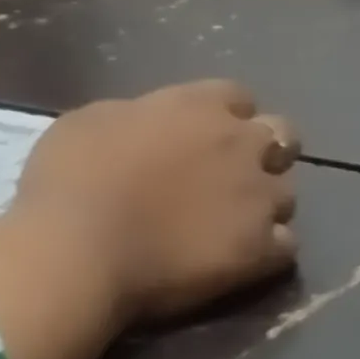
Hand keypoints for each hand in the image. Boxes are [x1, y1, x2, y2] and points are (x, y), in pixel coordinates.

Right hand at [6, 81, 300, 324]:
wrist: (79, 250)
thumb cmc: (71, 180)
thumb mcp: (93, 121)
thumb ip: (138, 118)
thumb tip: (149, 128)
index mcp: (199, 105)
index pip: (237, 97)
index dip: (225, 117)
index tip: (204, 138)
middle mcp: (240, 143)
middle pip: (282, 136)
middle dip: (265, 152)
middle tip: (233, 179)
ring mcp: (257, 198)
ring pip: (288, 194)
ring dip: (266, 205)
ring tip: (235, 227)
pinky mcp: (260, 250)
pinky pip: (286, 245)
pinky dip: (270, 250)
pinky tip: (243, 261)